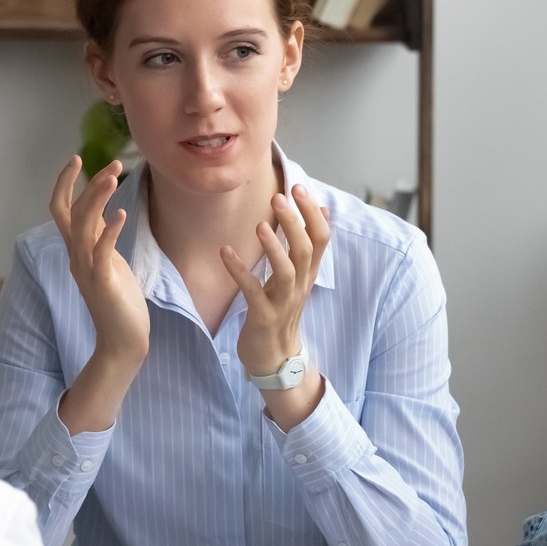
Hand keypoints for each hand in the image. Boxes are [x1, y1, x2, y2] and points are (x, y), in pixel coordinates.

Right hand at [50, 157, 148, 435]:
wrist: (123, 342)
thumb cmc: (119, 303)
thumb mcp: (108, 262)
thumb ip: (100, 238)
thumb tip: (103, 212)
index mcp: (77, 250)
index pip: (61, 209)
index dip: (64, 183)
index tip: (76, 158)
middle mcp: (76, 256)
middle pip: (70, 211)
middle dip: (87, 183)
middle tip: (113, 164)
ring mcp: (87, 269)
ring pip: (83, 225)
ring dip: (98, 198)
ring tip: (115, 176)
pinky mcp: (103, 282)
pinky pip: (100, 251)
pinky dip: (109, 231)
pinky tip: (122, 214)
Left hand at [223, 184, 329, 377]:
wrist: (275, 357)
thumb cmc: (281, 311)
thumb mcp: (298, 276)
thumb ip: (306, 245)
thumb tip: (321, 210)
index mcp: (308, 274)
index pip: (321, 239)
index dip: (312, 213)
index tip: (297, 188)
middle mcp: (300, 286)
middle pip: (305, 250)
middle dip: (294, 223)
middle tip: (279, 197)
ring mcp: (283, 302)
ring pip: (287, 272)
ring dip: (274, 248)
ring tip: (260, 225)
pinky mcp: (263, 317)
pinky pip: (253, 292)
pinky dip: (240, 271)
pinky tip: (225, 252)